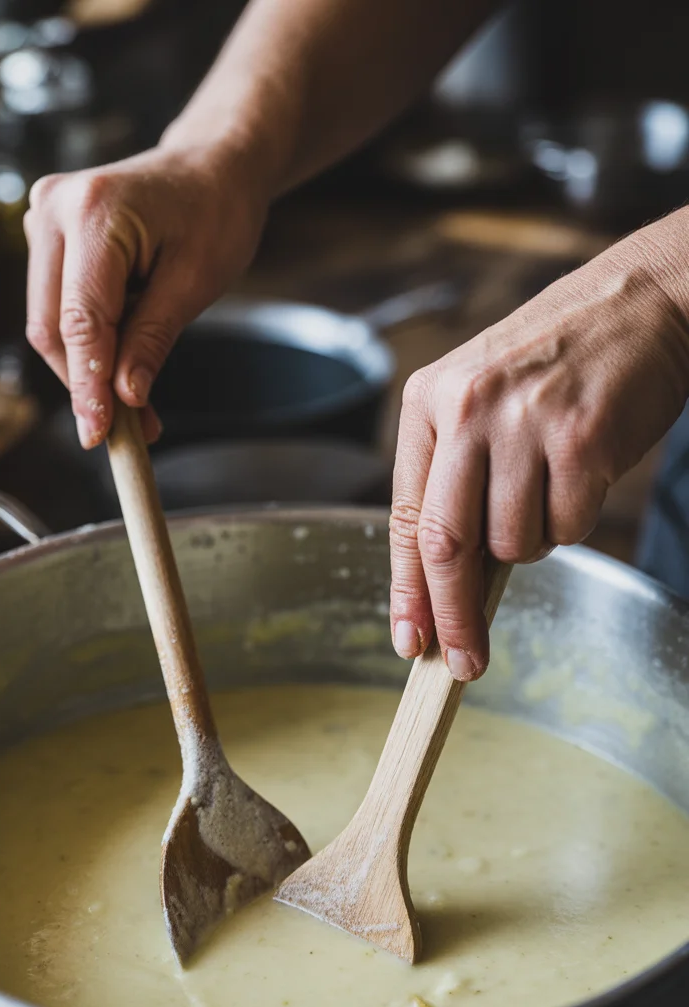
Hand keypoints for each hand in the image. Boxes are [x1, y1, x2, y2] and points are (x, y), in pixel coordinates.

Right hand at [23, 144, 268, 447]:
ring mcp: (42, 220)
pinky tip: (122, 365)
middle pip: (51, 327)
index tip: (98, 434)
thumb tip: (124, 396)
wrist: (211, 165)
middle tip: (130, 432)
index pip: (80, 320)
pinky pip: (58, 307)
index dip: (88, 385)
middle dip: (87, 385)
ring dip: (87, 370)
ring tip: (136, 405)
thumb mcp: (196, 281)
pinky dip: (88, 345)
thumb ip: (153, 339)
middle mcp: (53, 209)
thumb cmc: (215, 210)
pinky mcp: (47, 237)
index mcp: (93, 212)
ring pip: (49, 324)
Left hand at [390, 213, 688, 679]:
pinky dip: (574, 520)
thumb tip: (441, 583)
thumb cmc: (556, 363)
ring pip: (514, 543)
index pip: (405, 518)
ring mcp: (523, 423)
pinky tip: (585, 469)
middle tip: (464, 663)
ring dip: (532, 541)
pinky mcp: (581, 439)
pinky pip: (568, 527)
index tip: (411, 641)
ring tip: (551, 485)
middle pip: (446, 545)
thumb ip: (452, 478)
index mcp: (428, 401)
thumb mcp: (479, 401)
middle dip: (454, 616)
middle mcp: (467, 408)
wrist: (641, 303)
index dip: (406, 591)